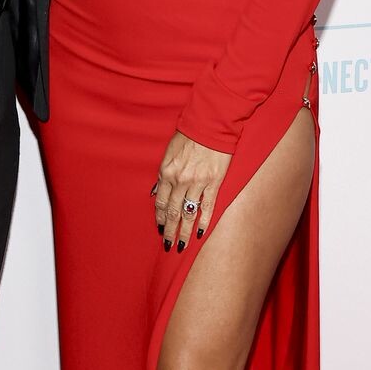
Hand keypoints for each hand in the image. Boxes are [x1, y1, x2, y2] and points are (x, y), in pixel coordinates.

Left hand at [152, 131, 231, 251]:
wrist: (211, 123)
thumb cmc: (190, 134)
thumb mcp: (169, 151)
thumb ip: (163, 173)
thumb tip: (157, 191)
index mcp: (166, 172)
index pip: (160, 201)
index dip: (159, 217)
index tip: (160, 229)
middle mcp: (179, 180)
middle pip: (172, 211)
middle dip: (170, 230)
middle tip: (169, 245)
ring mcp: (197, 182)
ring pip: (188, 213)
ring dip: (184, 231)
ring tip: (182, 246)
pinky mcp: (213, 182)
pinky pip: (207, 207)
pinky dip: (203, 222)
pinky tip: (200, 234)